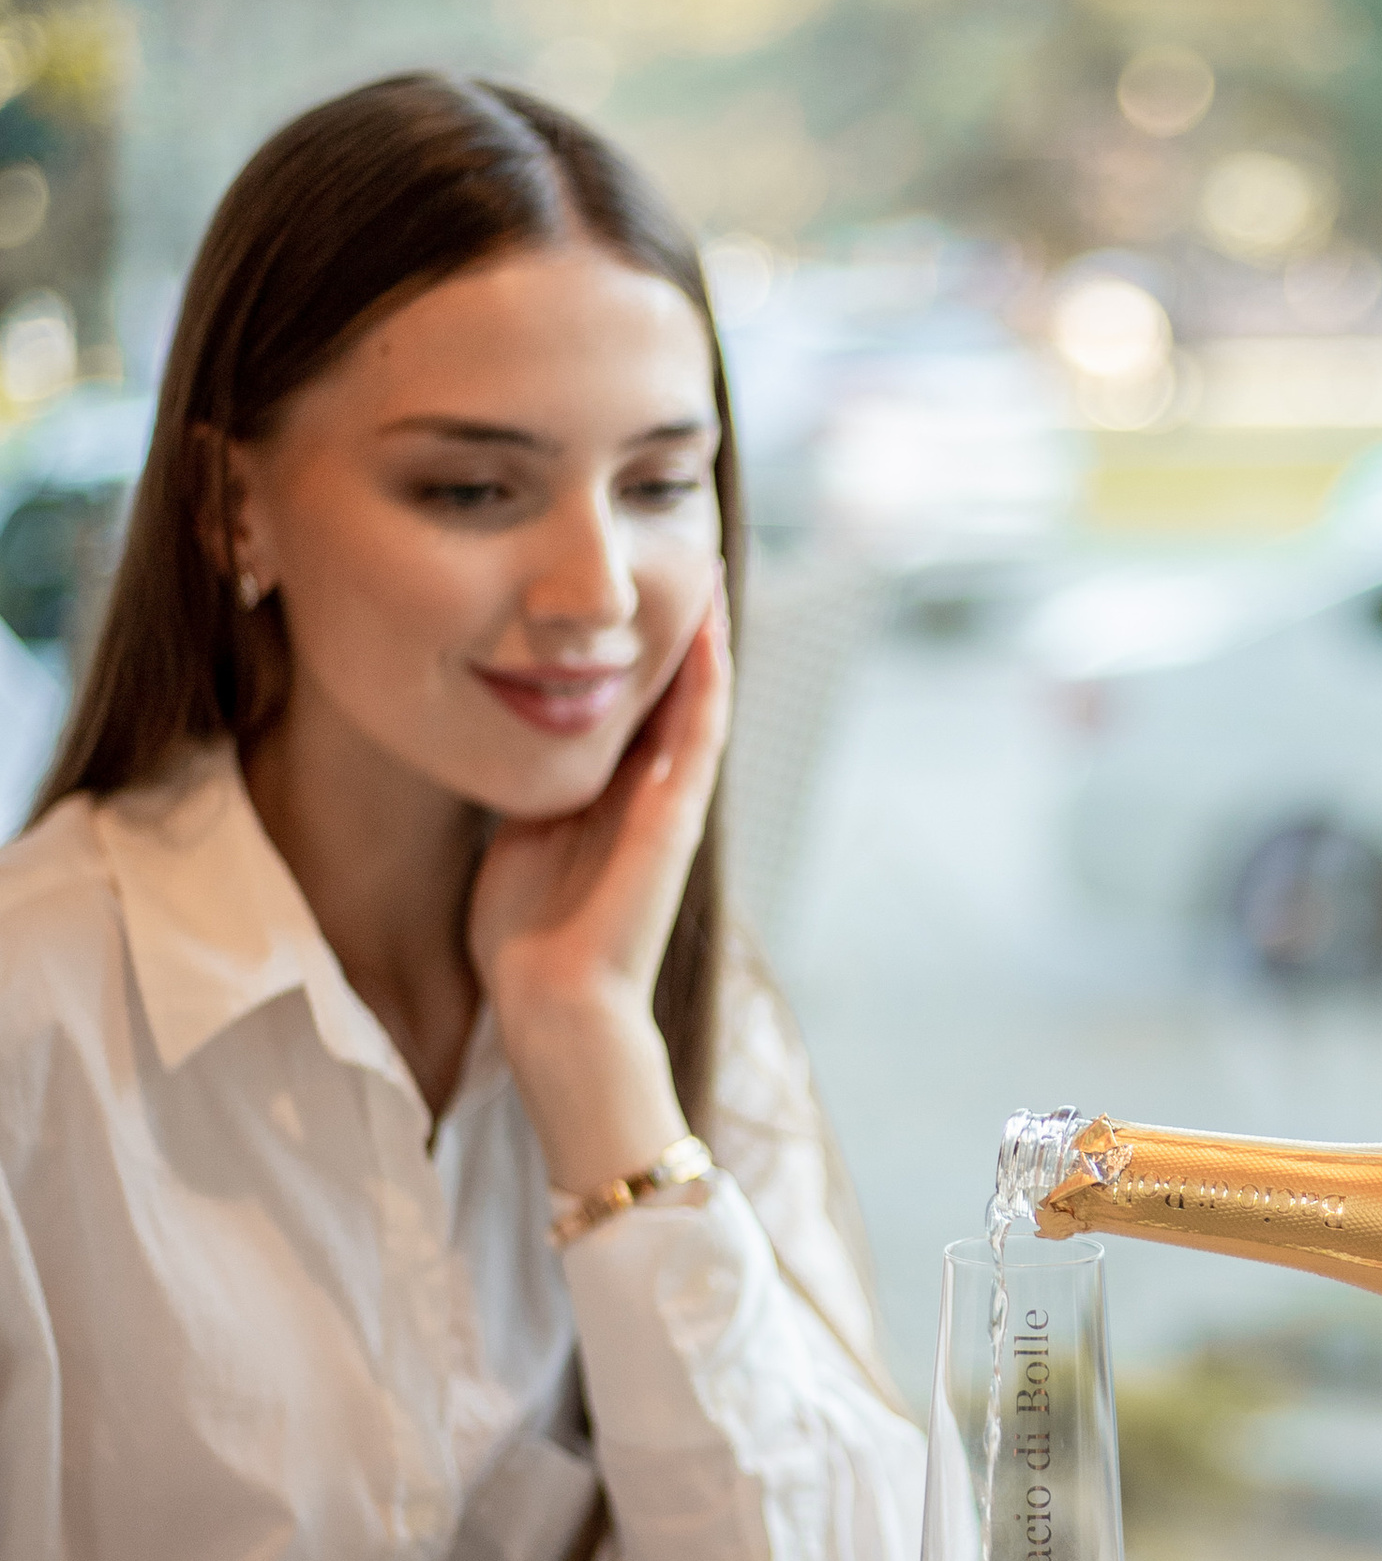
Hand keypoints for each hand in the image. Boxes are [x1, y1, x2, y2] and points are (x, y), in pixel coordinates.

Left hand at [469, 585, 730, 1187]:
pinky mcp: (677, 816)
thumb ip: (526, 793)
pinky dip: (706, 679)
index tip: (620, 594)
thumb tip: (495, 742)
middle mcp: (650, 793)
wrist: (552, 1004)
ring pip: (696, 702)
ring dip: (704, 637)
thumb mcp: (516, 838)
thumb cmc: (526, 940)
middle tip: (676, 556)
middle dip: (673, 629)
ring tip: (702, 572)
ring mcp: (670, 803)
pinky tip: (706, 627)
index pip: (631, 705)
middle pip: (670, 692)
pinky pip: (698, 732)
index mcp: (611, 797)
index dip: (631, 648)